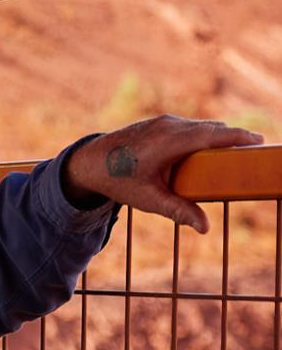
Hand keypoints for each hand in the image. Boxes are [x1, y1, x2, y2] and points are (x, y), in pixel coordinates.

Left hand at [64, 116, 261, 231]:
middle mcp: (167, 126)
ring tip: (240, 150)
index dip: (237, 137)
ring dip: (220, 135)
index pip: (211, 135)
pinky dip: (205, 134)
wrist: (89, 162)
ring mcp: (163, 121)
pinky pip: (190, 126)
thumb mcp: (148, 199)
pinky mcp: (161, 122)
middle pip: (211, 128)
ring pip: (201, 126)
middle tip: (257, 150)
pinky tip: (214, 146)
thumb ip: (177, 211)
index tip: (259, 141)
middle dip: (235, 137)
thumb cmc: (118, 180)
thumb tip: (205, 228)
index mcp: (167, 142)